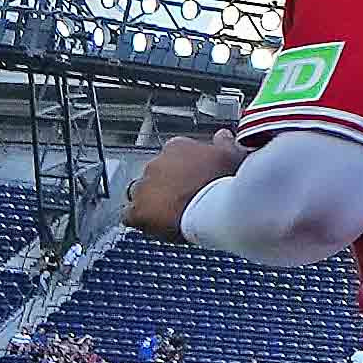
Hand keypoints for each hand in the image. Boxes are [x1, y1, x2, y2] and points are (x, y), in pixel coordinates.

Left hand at [124, 131, 245, 238]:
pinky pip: (131, 216)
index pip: (173, 156)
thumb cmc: (225, 181)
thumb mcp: (232, 155)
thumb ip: (224, 143)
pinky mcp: (138, 211)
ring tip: (170, 215)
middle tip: (184, 200)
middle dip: (167, 187)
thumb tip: (222, 136)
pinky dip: (141, 221)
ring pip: (141, 194)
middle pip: (156, 175)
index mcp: (176, 147)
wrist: (215, 206)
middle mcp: (156, 163)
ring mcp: (144, 187)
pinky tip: (155, 227)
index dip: (183, 172)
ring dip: (152, 203)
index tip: (192, 181)